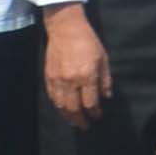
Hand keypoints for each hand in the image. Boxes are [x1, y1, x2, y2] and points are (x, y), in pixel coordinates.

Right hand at [43, 5, 110, 124]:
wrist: (65, 28)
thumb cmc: (88, 41)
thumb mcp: (103, 58)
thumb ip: (105, 79)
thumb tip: (107, 97)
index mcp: (87, 76)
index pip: (90, 102)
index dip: (95, 112)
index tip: (98, 116)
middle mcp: (71, 81)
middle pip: (74, 108)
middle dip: (80, 120)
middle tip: (85, 126)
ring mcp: (58, 80)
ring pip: (61, 106)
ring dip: (68, 117)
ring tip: (74, 122)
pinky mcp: (48, 77)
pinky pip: (52, 97)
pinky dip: (58, 106)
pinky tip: (63, 110)